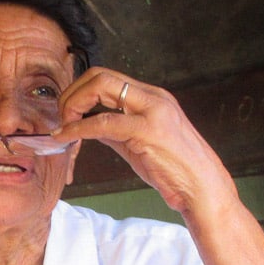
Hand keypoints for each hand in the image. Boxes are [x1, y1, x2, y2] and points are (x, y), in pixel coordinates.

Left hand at [53, 67, 235, 214]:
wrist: (202, 189)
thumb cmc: (174, 170)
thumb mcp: (138, 144)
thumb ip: (114, 131)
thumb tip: (86, 127)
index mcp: (152, 97)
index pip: (107, 78)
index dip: (80, 91)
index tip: (67, 113)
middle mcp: (153, 97)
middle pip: (100, 75)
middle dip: (72, 93)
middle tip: (61, 117)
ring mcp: (153, 110)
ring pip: (100, 87)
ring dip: (72, 105)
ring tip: (62, 127)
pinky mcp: (149, 130)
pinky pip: (103, 122)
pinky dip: (78, 128)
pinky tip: (68, 137)